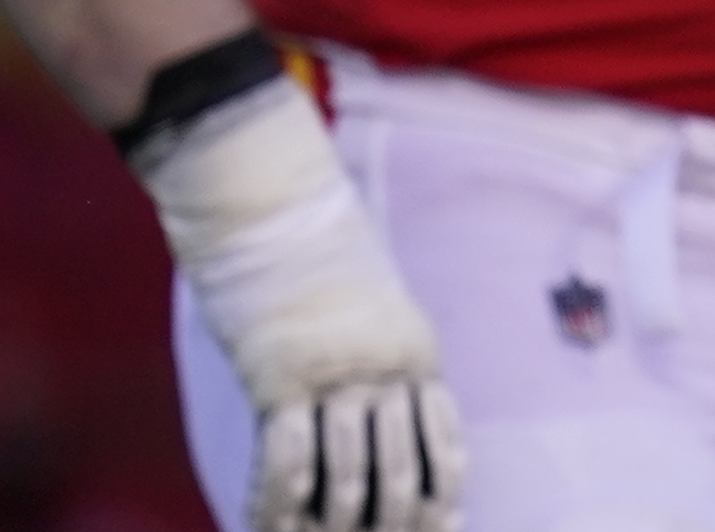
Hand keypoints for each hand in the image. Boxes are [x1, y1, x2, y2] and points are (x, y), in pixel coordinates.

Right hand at [137, 86, 465, 531]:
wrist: (281, 214)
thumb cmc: (323, 270)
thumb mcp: (378, 317)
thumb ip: (390, 371)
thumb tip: (395, 427)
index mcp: (418, 357)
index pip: (443, 444)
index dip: (443, 498)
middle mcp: (388, 370)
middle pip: (401, 471)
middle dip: (392, 526)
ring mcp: (336, 374)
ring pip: (349, 474)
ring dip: (336, 524)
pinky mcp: (281, 377)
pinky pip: (288, 456)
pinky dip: (280, 504)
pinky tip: (271, 527)